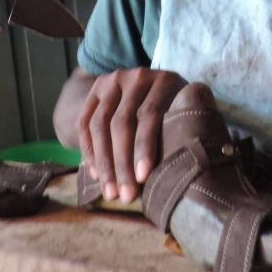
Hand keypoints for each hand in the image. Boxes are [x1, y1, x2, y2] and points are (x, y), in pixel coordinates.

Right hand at [78, 68, 185, 203]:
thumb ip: (183, 130)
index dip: (145, 146)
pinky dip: (89, 151)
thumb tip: (182, 173)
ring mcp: (112, 81)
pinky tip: (97, 175)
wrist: (153, 84)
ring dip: (104, 163)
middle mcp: (136, 76)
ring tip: (110, 193)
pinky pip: (85, 124)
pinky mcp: (94, 91)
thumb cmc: (178, 110)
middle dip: (122, 163)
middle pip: (122, 122)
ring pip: (100, 125)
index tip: (144, 177)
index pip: (150, 114)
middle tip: (126, 195)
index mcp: (164, 79)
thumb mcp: (186, 112)